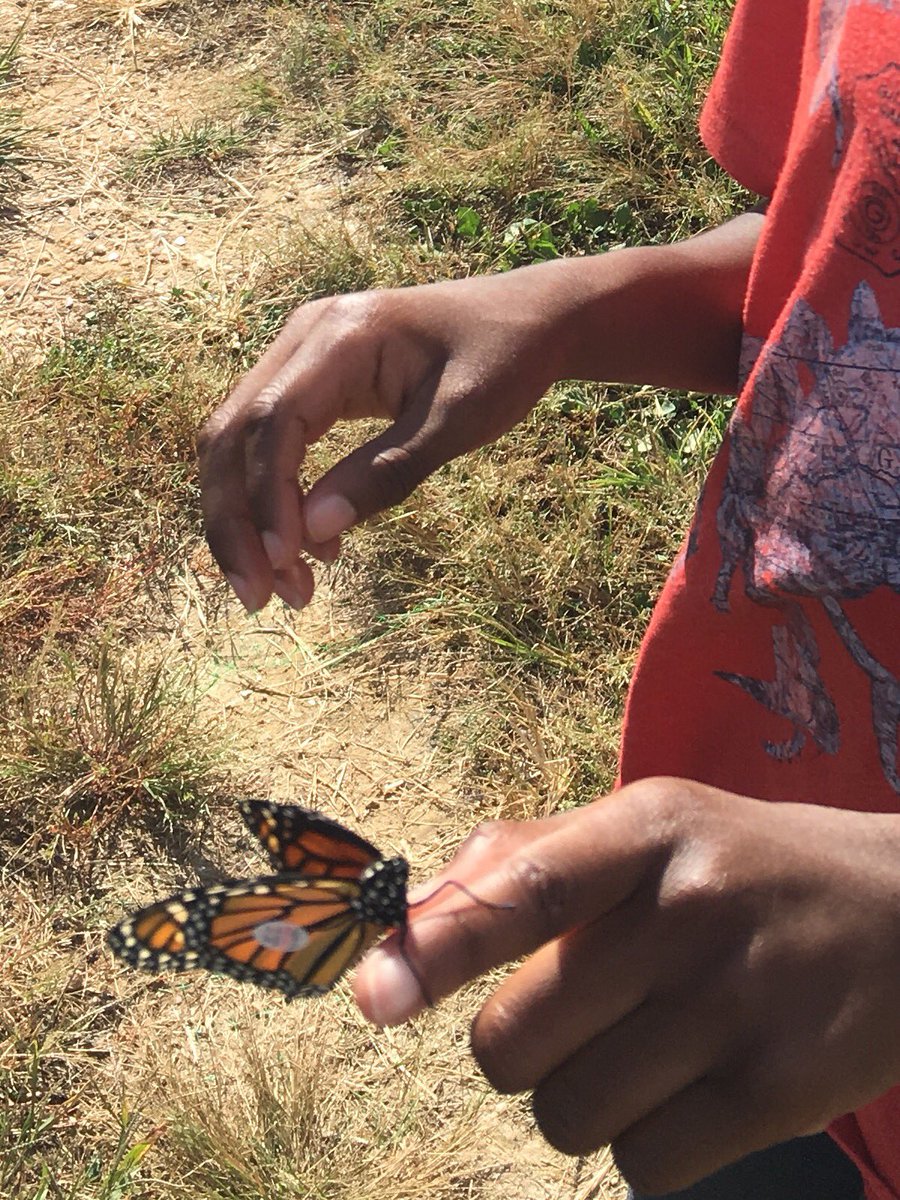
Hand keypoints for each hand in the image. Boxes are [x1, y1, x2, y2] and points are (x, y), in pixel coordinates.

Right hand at [197, 268, 570, 611]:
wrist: (526, 317)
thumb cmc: (502, 360)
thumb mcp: (459, 420)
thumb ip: (388, 472)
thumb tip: (315, 531)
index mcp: (341, 335)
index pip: (272, 422)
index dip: (265, 498)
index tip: (283, 564)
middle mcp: (304, 337)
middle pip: (232, 435)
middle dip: (235, 522)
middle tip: (260, 597)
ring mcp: (301, 356)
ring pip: (238, 443)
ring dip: (247, 519)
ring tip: (287, 588)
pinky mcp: (310, 381)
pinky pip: (268, 443)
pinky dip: (275, 500)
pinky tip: (314, 548)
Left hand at [353, 778, 899, 1192]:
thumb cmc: (743, 867)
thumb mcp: (651, 825)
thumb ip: (529, 856)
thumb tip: (413, 919)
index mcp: (647, 829)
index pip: (527, 886)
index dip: (440, 945)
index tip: (373, 998)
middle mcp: (690, 912)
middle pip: (517, 1040)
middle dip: (519, 1046)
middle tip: (575, 1016)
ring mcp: (740, 1007)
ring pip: (567, 1115)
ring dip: (578, 1098)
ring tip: (640, 1048)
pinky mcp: (783, 1093)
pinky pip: (643, 1166)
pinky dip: (644, 1143)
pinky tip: (687, 1089)